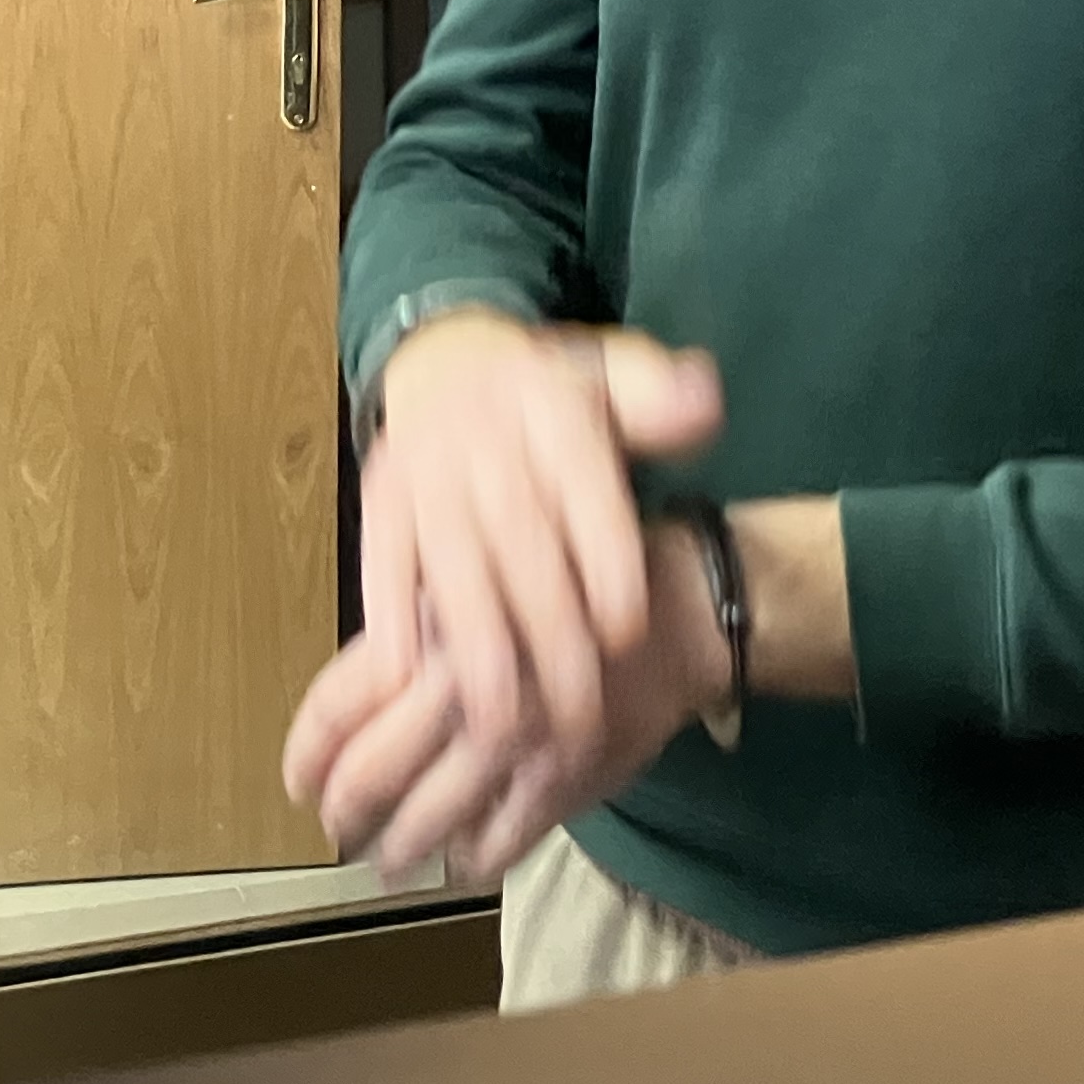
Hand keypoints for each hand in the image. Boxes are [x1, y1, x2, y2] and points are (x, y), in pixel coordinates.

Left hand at [284, 514, 732, 882]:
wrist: (672, 611)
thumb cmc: (566, 592)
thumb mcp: (476, 592)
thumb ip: (411, 646)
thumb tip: (350, 713)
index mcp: (429, 630)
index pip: (335, 706)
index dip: (307, 756)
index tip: (298, 785)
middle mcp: (460, 684)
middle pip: (368, 775)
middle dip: (345, 816)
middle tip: (339, 831)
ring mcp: (510, 739)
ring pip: (424, 822)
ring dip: (398, 851)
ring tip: (389, 861)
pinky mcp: (558, 780)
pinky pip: (496, 846)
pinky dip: (471, 862)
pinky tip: (464, 861)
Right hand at [336, 316, 722, 823]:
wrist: (448, 359)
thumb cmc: (552, 395)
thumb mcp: (613, 378)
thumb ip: (662, 401)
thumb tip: (703, 404)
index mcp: (552, 402)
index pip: (583, 482)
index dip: (605, 557)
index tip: (627, 631)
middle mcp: (483, 431)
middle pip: (518, 534)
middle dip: (547, 627)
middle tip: (578, 709)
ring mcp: (423, 465)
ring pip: (450, 560)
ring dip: (471, 645)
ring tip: (499, 724)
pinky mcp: (380, 497)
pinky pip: (381, 559)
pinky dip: (389, 619)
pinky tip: (406, 683)